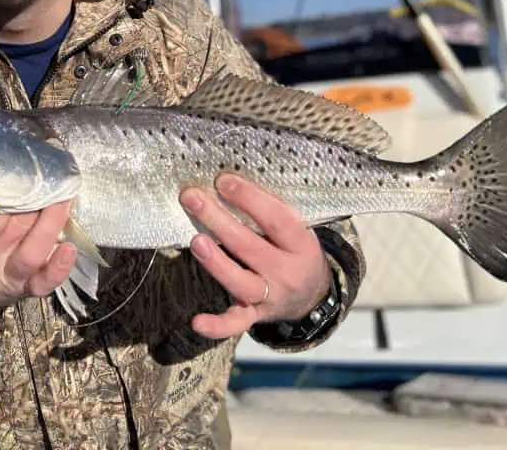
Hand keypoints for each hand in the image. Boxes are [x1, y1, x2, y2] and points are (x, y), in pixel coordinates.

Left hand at [180, 173, 330, 339]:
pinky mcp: (255, 315)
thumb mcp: (295, 228)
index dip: (249, 198)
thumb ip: (268, 210)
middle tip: (192, 198)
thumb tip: (226, 181)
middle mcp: (287, 272)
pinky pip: (236, 323)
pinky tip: (197, 321)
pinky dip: (217, 325)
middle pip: (251, 247)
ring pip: (241, 282)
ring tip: (195, 241)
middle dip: (219, 220)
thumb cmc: (294, 249)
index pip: (276, 219)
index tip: (222, 180)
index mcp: (301, 244)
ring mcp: (271, 296)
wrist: (313, 295)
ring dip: (217, 263)